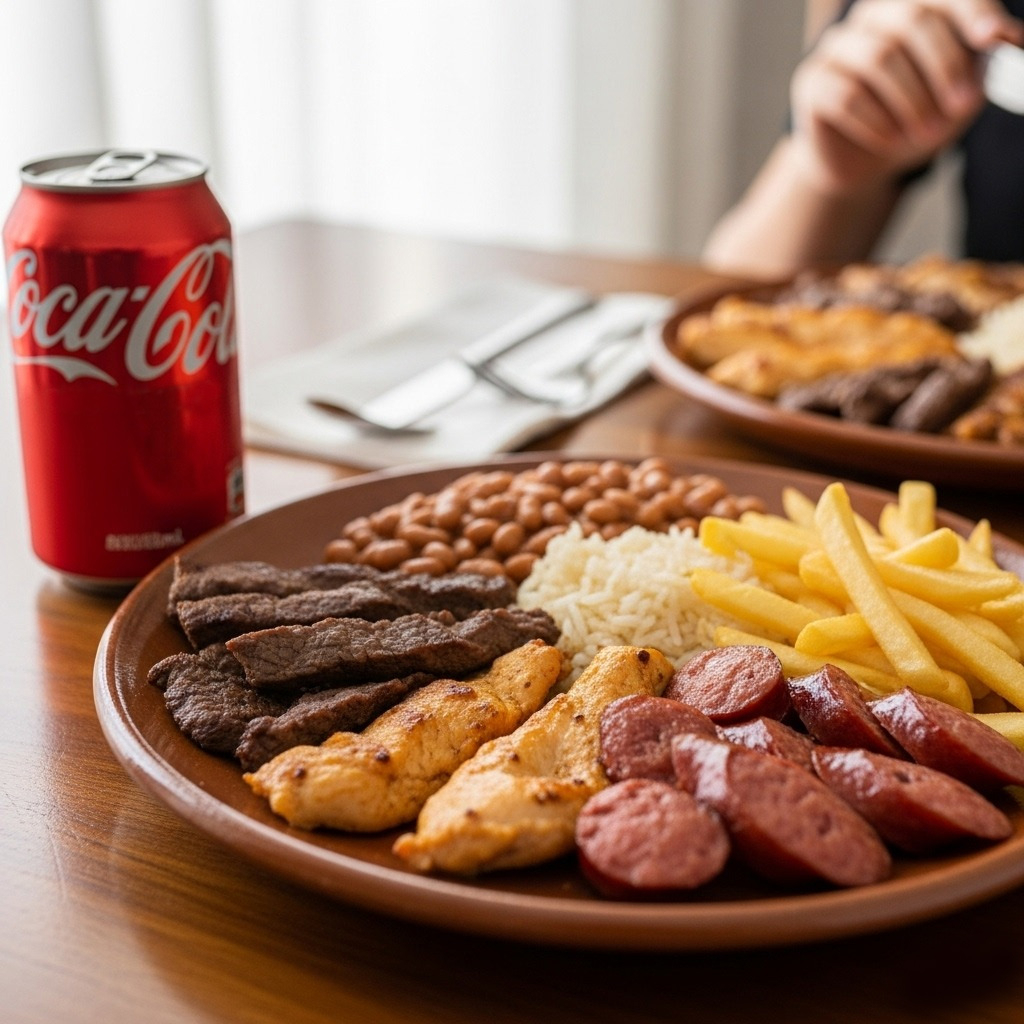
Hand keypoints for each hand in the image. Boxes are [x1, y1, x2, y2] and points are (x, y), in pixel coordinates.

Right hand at [789, 0, 1023, 192]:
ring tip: (926, 133)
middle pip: (911, 21)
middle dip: (944, 65)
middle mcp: (872, 17)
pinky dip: (875, 122)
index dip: (972, 11)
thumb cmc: (917, 120)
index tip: (993, 39)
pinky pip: (845, 95)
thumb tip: (1010, 41)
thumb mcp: (961, 94)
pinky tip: (890, 141)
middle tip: (963, 106)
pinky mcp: (811, 82)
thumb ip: (984, 65)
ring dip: (911, 101)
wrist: (868, 165)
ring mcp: (837, 47)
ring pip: (878, 59)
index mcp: (913, 7)